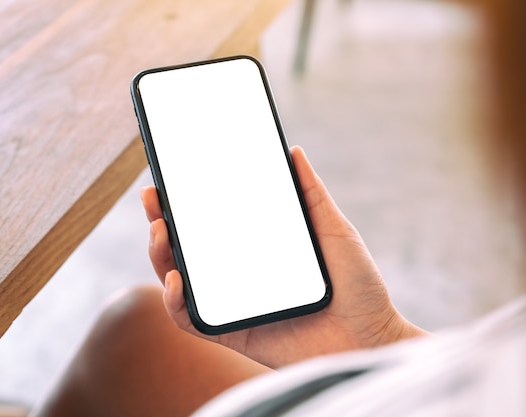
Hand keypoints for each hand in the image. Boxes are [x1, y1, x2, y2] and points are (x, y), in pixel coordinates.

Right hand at [141, 146, 426, 367]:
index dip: (186, 203)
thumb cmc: (358, 287)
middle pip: (188, 249)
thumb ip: (312, 195)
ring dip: (160, 255)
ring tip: (160, 231)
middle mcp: (240, 275)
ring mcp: (234, 304)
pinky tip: (177, 279)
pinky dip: (174, 302)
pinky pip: (192, 320)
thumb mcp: (335, 231)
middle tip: (153, 197)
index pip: (213, 223)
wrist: (372, 338)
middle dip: (161, 222)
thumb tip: (293, 152)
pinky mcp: (233, 333)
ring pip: (180, 280)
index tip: (169, 177)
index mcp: (258, 249)